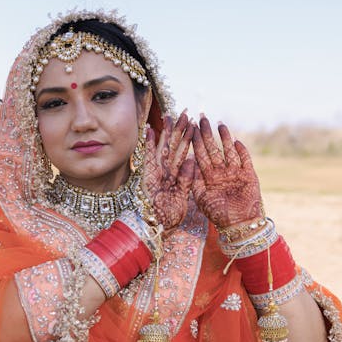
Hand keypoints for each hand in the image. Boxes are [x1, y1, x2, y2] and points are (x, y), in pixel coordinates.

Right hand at [141, 111, 195, 229]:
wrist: (154, 229)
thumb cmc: (168, 217)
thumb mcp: (183, 198)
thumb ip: (187, 180)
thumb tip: (192, 160)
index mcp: (176, 176)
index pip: (184, 153)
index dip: (189, 138)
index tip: (194, 124)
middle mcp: (166, 172)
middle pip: (174, 146)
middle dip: (180, 130)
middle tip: (185, 113)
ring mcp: (157, 173)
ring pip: (164, 148)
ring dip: (167, 132)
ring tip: (170, 116)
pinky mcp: (148, 177)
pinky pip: (149, 159)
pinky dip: (149, 145)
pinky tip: (151, 131)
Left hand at [191, 116, 262, 229]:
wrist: (239, 225)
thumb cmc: (218, 214)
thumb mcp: (201, 198)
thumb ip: (194, 181)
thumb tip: (188, 162)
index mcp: (208, 176)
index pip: (200, 155)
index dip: (195, 141)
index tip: (190, 127)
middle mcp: (221, 172)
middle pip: (213, 149)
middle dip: (207, 134)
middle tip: (202, 117)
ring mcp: (235, 172)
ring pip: (228, 151)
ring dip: (224, 138)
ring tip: (219, 124)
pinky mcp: (249, 175)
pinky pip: (245, 160)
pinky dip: (242, 151)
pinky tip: (236, 141)